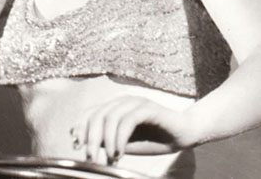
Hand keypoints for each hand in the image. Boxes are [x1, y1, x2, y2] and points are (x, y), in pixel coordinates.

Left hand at [71, 95, 197, 164]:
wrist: (184, 134)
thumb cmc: (154, 139)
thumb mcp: (124, 143)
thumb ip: (107, 140)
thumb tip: (85, 145)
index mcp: (114, 107)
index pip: (89, 112)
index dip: (79, 127)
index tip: (76, 144)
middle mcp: (122, 101)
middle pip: (97, 114)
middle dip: (91, 138)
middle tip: (91, 158)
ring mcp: (136, 102)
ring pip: (111, 116)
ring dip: (107, 140)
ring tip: (110, 159)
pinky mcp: (149, 108)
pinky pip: (128, 120)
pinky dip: (120, 137)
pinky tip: (120, 152)